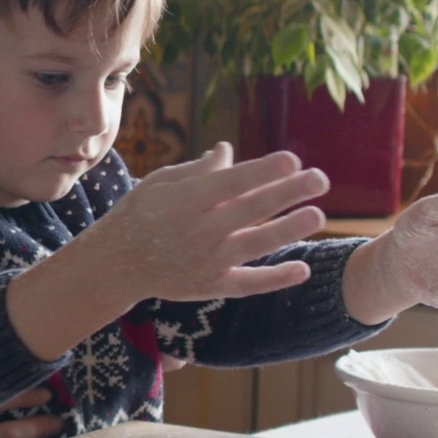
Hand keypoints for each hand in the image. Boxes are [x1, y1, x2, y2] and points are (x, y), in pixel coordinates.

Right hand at [87, 142, 329, 303]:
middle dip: (286, 193)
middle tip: (320, 179)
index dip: (261, 171)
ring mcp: (205, 261)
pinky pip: (246, 283)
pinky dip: (274, 279)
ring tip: (317, 216)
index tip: (291, 159)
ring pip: (253, 245)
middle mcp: (197, 230)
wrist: (116, 263)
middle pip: (248, 210)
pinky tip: (302, 269)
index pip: (230, 183)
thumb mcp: (160, 183)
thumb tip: (228, 151)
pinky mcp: (209, 286)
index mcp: (184, 200)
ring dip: (287, 231)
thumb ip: (197, 170)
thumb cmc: (139, 214)